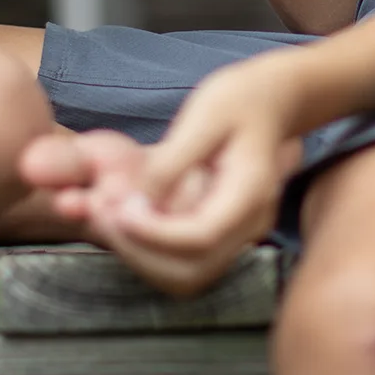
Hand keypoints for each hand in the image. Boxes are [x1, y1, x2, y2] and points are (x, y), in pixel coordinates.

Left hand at [27, 56, 305, 296]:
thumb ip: (172, 161)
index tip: (118, 209)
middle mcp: (248, 226)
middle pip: (191, 269)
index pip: (201, 237)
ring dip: (140, 256)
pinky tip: (125, 218)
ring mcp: (236, 236)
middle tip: (102, 216)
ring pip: (185, 275)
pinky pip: (182, 262)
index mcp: (249, 195)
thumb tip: (140, 201)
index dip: (154, 233)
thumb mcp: (205, 115)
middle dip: (140, 251)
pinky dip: (148, 250)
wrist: (272, 101)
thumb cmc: (240, 100)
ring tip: (107, 218)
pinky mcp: (218, 235)